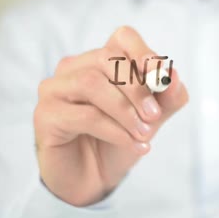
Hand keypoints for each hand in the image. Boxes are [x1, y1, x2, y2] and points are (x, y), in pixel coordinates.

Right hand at [33, 26, 188, 205]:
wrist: (93, 179)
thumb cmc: (119, 140)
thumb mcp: (151, 119)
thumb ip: (166, 97)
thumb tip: (173, 76)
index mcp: (101, 61)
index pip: (122, 38)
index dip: (143, 51)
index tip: (161, 74)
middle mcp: (74, 68)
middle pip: (108, 59)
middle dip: (137, 88)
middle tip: (155, 116)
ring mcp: (55, 89)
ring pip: (92, 83)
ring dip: (125, 111)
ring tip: (144, 134)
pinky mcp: (45, 115)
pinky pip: (84, 115)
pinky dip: (114, 130)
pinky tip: (132, 144)